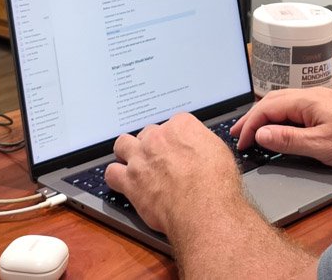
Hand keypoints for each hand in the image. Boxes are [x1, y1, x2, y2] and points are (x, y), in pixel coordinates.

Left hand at [105, 112, 242, 233]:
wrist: (203, 208)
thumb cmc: (216, 184)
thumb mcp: (220, 153)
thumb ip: (203, 145)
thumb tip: (200, 149)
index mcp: (181, 126)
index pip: (173, 123)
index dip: (174, 138)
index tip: (177, 148)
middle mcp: (157, 138)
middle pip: (147, 133)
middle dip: (152, 145)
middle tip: (159, 159)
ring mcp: (140, 158)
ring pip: (123, 145)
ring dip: (128, 153)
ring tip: (135, 164)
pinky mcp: (129, 180)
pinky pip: (111, 172)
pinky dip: (116, 176)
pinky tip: (123, 182)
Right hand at [231, 87, 331, 169]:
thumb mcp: (321, 145)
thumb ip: (288, 140)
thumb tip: (261, 134)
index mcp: (305, 100)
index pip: (266, 108)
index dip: (249, 126)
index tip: (241, 143)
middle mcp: (310, 94)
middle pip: (271, 101)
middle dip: (251, 118)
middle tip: (237, 135)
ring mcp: (319, 99)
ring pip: (283, 103)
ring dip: (264, 116)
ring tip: (252, 131)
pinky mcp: (326, 106)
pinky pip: (294, 107)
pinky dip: (279, 116)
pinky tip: (279, 126)